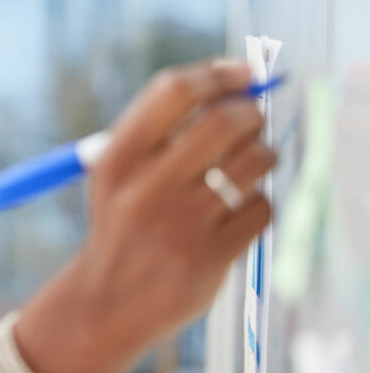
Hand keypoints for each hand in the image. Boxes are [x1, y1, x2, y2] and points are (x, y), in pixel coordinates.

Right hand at [12, 60, 274, 372]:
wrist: (109, 299)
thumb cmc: (122, 222)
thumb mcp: (115, 173)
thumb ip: (158, 130)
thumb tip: (230, 85)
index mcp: (117, 157)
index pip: (173, 91)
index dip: (215, 74)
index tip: (241, 72)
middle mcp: (146, 186)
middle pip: (222, 121)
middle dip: (250, 111)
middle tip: (252, 117)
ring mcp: (181, 222)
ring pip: (253, 161)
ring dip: (262, 153)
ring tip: (250, 162)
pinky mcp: (211, 255)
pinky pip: (261, 207)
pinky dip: (258, 202)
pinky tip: (238, 209)